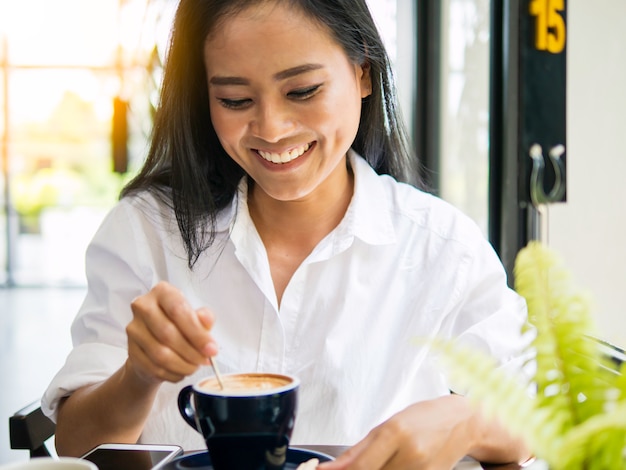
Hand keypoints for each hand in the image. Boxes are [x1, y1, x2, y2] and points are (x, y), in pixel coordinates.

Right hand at [126, 281, 217, 383]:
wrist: (156, 341)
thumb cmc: (179, 324)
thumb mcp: (196, 316)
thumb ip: (204, 317)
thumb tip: (206, 321)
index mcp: (162, 292)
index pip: (177, 310)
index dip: (196, 332)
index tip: (211, 348)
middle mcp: (143, 307)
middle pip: (168, 333)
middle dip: (192, 351)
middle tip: (206, 360)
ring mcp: (134, 329)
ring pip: (160, 354)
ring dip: (183, 365)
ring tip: (195, 366)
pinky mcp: (131, 350)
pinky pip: (154, 367)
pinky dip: (173, 373)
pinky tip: (182, 371)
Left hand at [318, 395, 474, 469]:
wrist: (462, 422)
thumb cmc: (424, 418)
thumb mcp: (387, 425)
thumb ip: (358, 450)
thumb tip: (332, 468)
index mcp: (396, 433)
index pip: (360, 467)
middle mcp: (411, 455)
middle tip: (354, 467)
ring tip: (381, 462)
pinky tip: (392, 467)